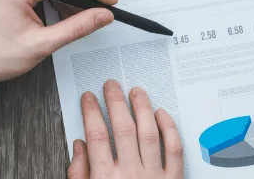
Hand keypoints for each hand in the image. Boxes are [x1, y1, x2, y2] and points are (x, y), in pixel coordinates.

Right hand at [68, 81, 183, 178]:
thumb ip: (79, 174)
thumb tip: (79, 146)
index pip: (96, 135)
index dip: (91, 112)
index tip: (89, 98)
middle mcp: (129, 176)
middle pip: (122, 129)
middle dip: (115, 102)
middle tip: (111, 85)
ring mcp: (153, 177)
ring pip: (149, 133)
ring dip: (142, 108)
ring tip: (136, 91)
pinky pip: (175, 149)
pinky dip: (169, 129)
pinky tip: (161, 113)